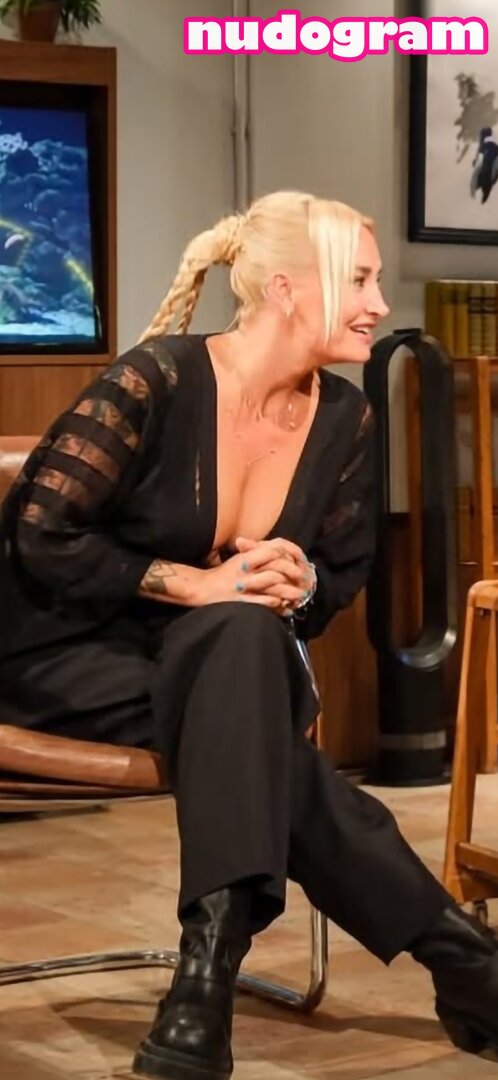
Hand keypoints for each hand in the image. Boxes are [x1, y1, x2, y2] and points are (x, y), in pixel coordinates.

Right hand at [195, 537, 309, 612]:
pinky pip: (262, 602)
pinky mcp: (241, 601)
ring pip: (272, 586)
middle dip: (293, 573)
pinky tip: (284, 607)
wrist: (203, 588)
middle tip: (305, 579)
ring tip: (300, 595)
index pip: (272, 550)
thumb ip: (257, 554)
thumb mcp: (239, 559)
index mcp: (245, 557)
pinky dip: (276, 604)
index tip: (298, 561)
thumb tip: (280, 552)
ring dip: (289, 591)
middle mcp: (245, 570)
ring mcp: (243, 586)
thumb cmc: (224, 574)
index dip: (288, 555)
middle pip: (275, 567)